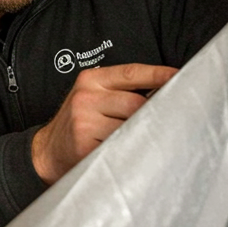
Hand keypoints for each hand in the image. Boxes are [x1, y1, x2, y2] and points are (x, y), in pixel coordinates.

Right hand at [31, 63, 177, 184]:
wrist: (47, 151)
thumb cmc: (79, 122)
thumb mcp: (92, 96)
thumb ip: (120, 90)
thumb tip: (164, 92)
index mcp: (91, 79)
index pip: (132, 73)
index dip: (159, 75)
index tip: (180, 77)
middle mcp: (86, 97)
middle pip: (137, 103)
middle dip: (154, 114)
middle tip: (171, 122)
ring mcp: (84, 122)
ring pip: (131, 127)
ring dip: (144, 135)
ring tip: (150, 141)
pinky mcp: (85, 145)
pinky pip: (120, 147)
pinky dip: (132, 151)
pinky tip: (133, 153)